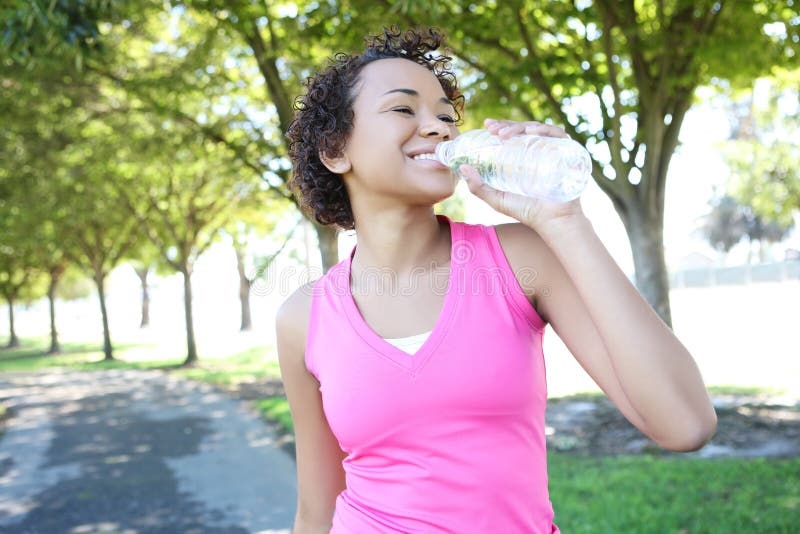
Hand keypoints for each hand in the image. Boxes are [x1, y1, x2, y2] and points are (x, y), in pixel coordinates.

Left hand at [461, 118, 586, 232]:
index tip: (487, 125)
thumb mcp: (497, 199)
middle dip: (506, 125)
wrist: (552, 221)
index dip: (500, 126)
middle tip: (493, 130)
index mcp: (522, 156)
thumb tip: (462, 168)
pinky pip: (558, 134)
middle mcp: (538, 150)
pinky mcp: (568, 152)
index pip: (511, 135)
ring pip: (537, 128)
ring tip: (505, 134)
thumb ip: (478, 187)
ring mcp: (553, 149)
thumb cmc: (526, 210)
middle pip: (522, 129)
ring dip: (520, 126)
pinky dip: (544, 130)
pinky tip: (531, 132)